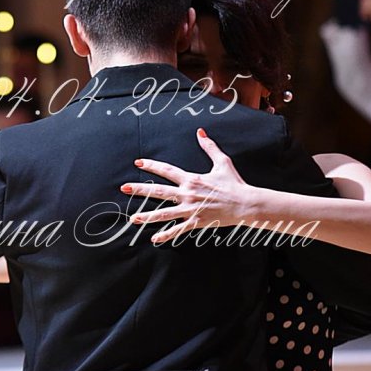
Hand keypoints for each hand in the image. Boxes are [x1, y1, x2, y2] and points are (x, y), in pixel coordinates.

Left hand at [123, 129, 252, 243]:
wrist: (245, 204)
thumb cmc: (234, 183)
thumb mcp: (222, 162)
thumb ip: (209, 147)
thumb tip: (200, 132)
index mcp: (192, 179)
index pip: (167, 171)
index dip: (152, 166)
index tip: (138, 163)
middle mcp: (188, 194)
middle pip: (159, 192)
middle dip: (140, 189)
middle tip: (124, 188)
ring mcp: (191, 209)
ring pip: (164, 213)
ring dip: (147, 216)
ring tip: (133, 218)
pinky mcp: (196, 222)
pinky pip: (179, 229)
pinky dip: (167, 234)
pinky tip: (155, 238)